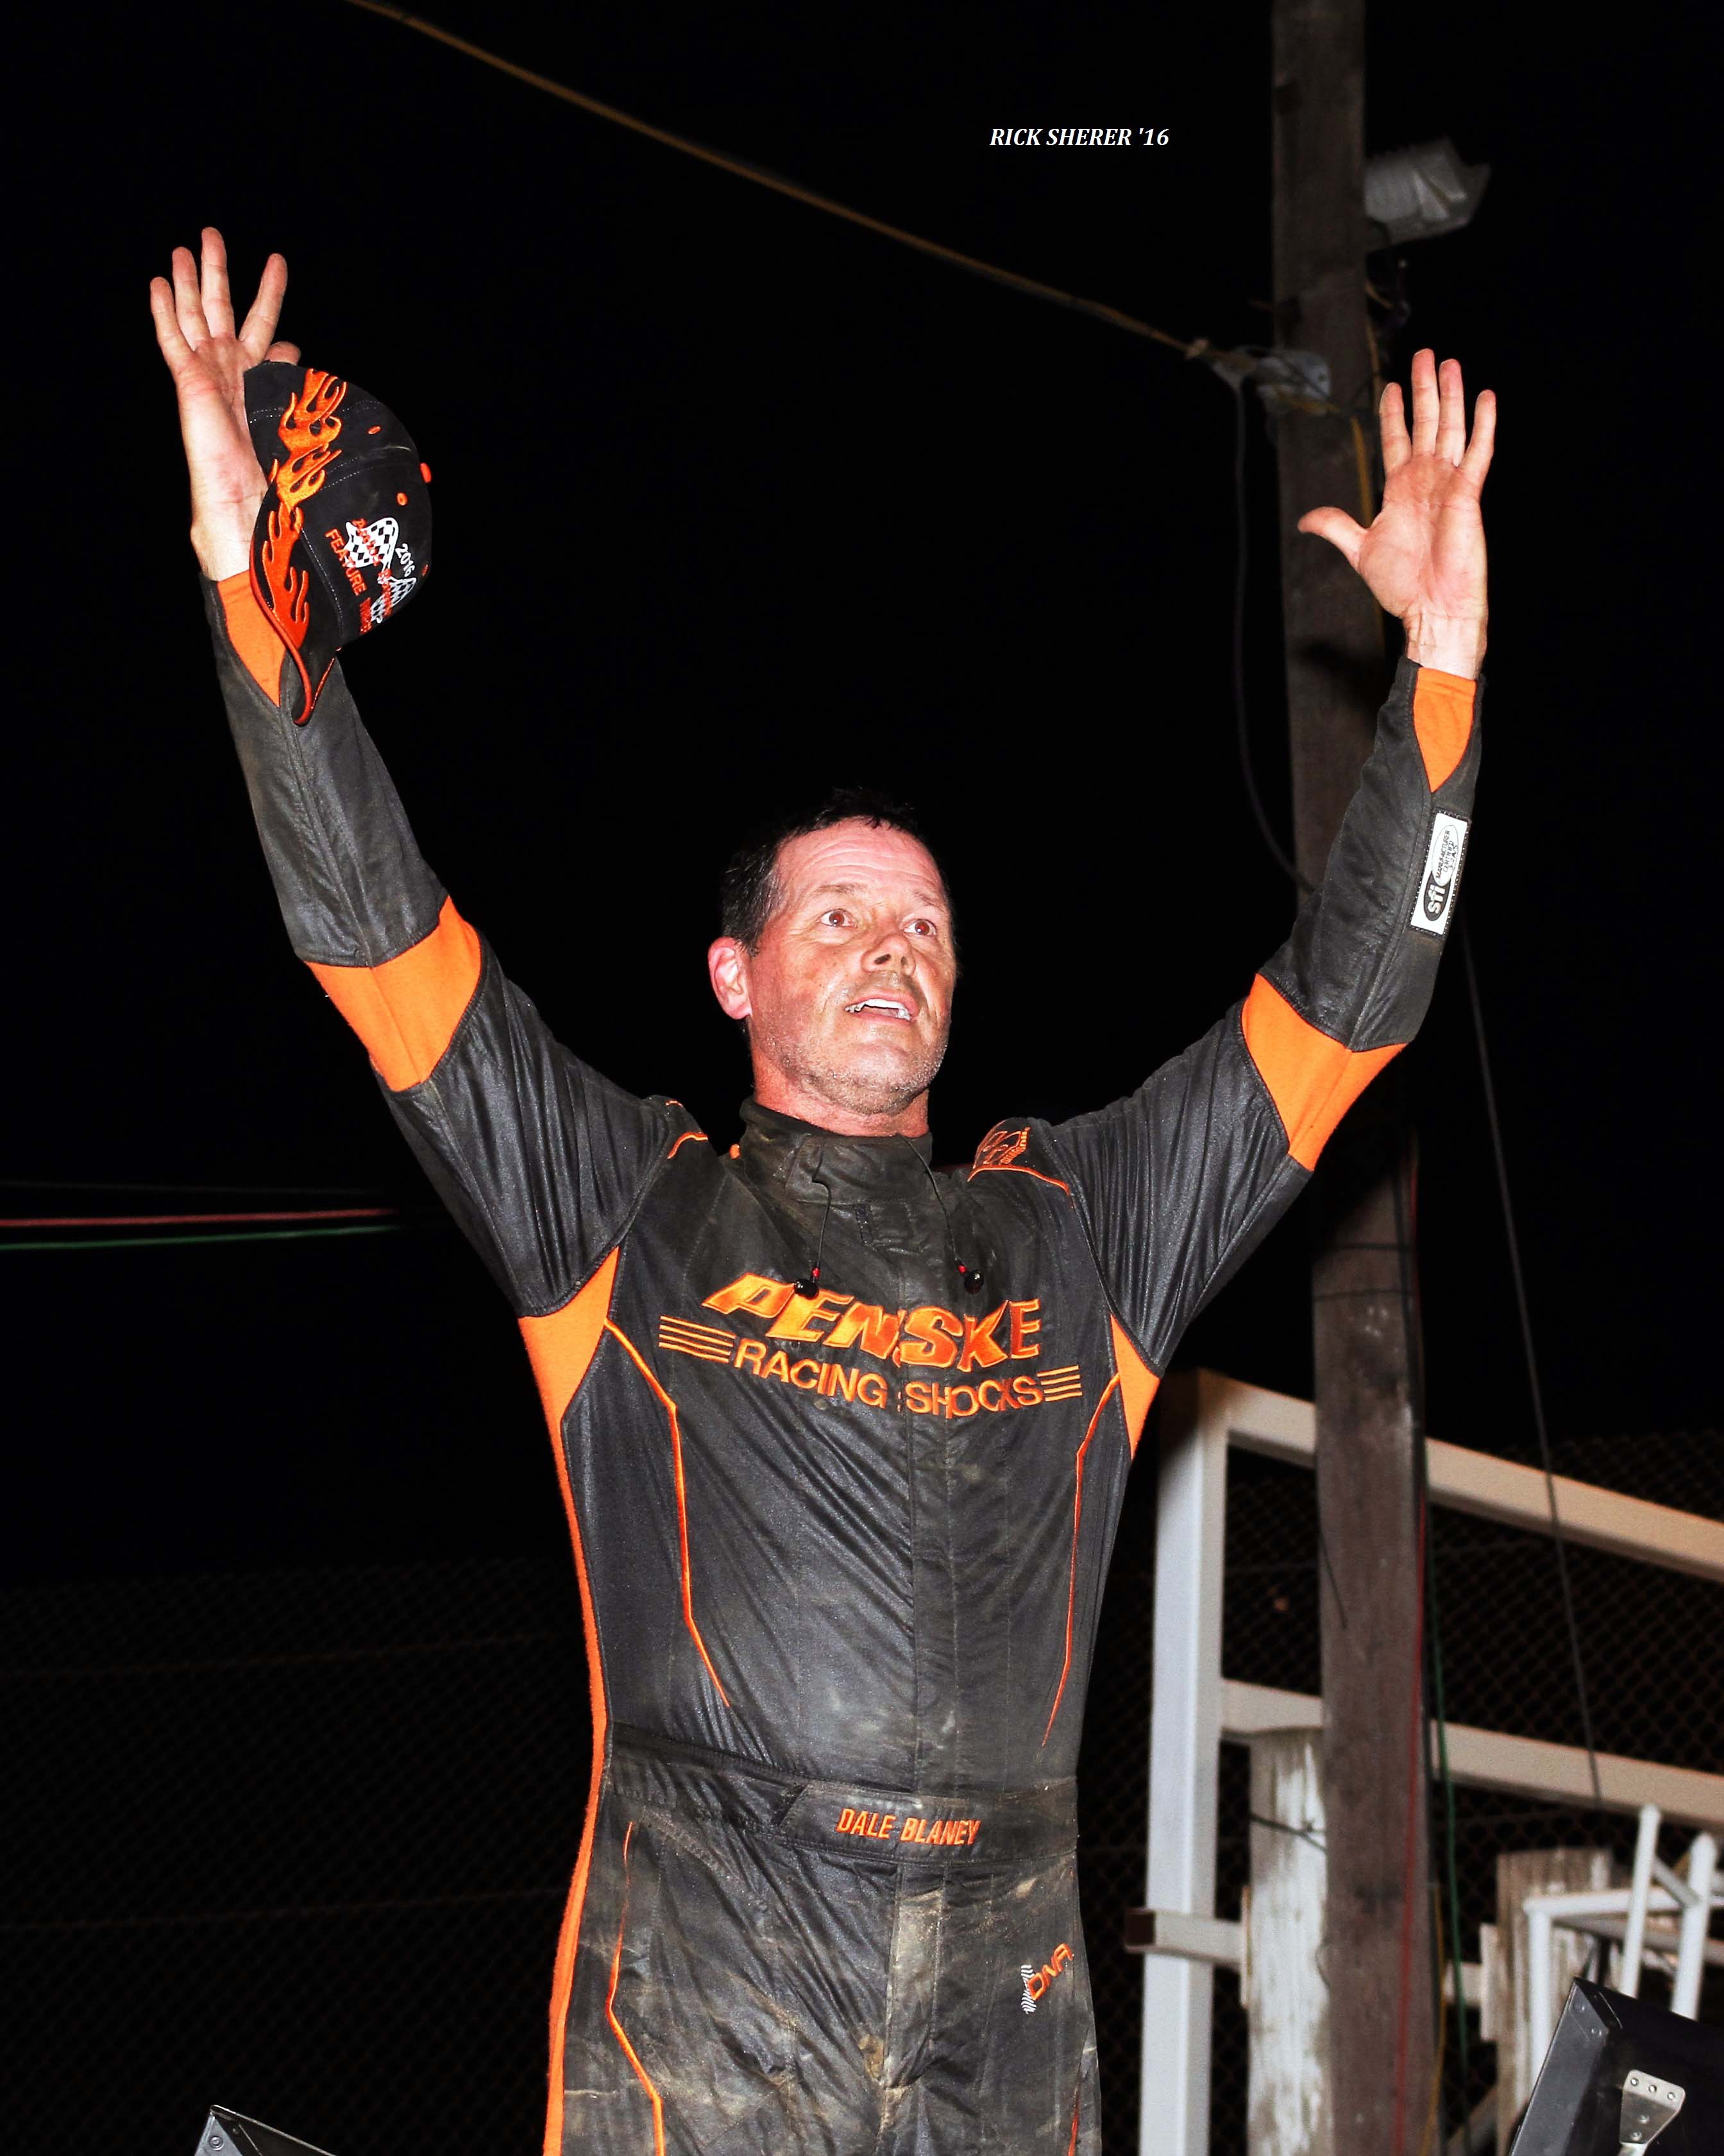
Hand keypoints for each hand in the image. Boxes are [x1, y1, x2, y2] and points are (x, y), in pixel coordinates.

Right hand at [150, 228, 299, 579]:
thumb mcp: (294, 414)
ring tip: (188, 244)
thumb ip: (293, 380)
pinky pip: (173, 338)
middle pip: (224, 307)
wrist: (249, 499)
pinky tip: (159, 280)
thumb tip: (296, 349)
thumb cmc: (275, 470)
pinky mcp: (189, 380)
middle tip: (213, 234)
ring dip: (190, 278)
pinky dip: (164, 309)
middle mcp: (230, 369)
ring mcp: (207, 371)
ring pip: (195, 313)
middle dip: (219, 271)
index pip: (266, 332)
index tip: (279, 272)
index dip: (272, 302)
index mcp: (258, 379)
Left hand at [1298, 350, 1494, 678]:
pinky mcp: (1469, 493)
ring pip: (1451, 428)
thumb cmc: (1401, 584)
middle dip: (1424, 389)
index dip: (1393, 413)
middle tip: (1424, 354)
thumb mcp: (1360, 549)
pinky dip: (1483, 424)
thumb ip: (1337, 526)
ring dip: (1451, 395)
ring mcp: (1449, 484)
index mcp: (1401, 490)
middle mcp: (1426, 480)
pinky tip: (1485, 396)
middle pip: (1425, 423)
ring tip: (1449, 362)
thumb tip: (1306, 520)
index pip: (1397, 440)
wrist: (1430, 606)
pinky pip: (1479, 451)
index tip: (1390, 386)